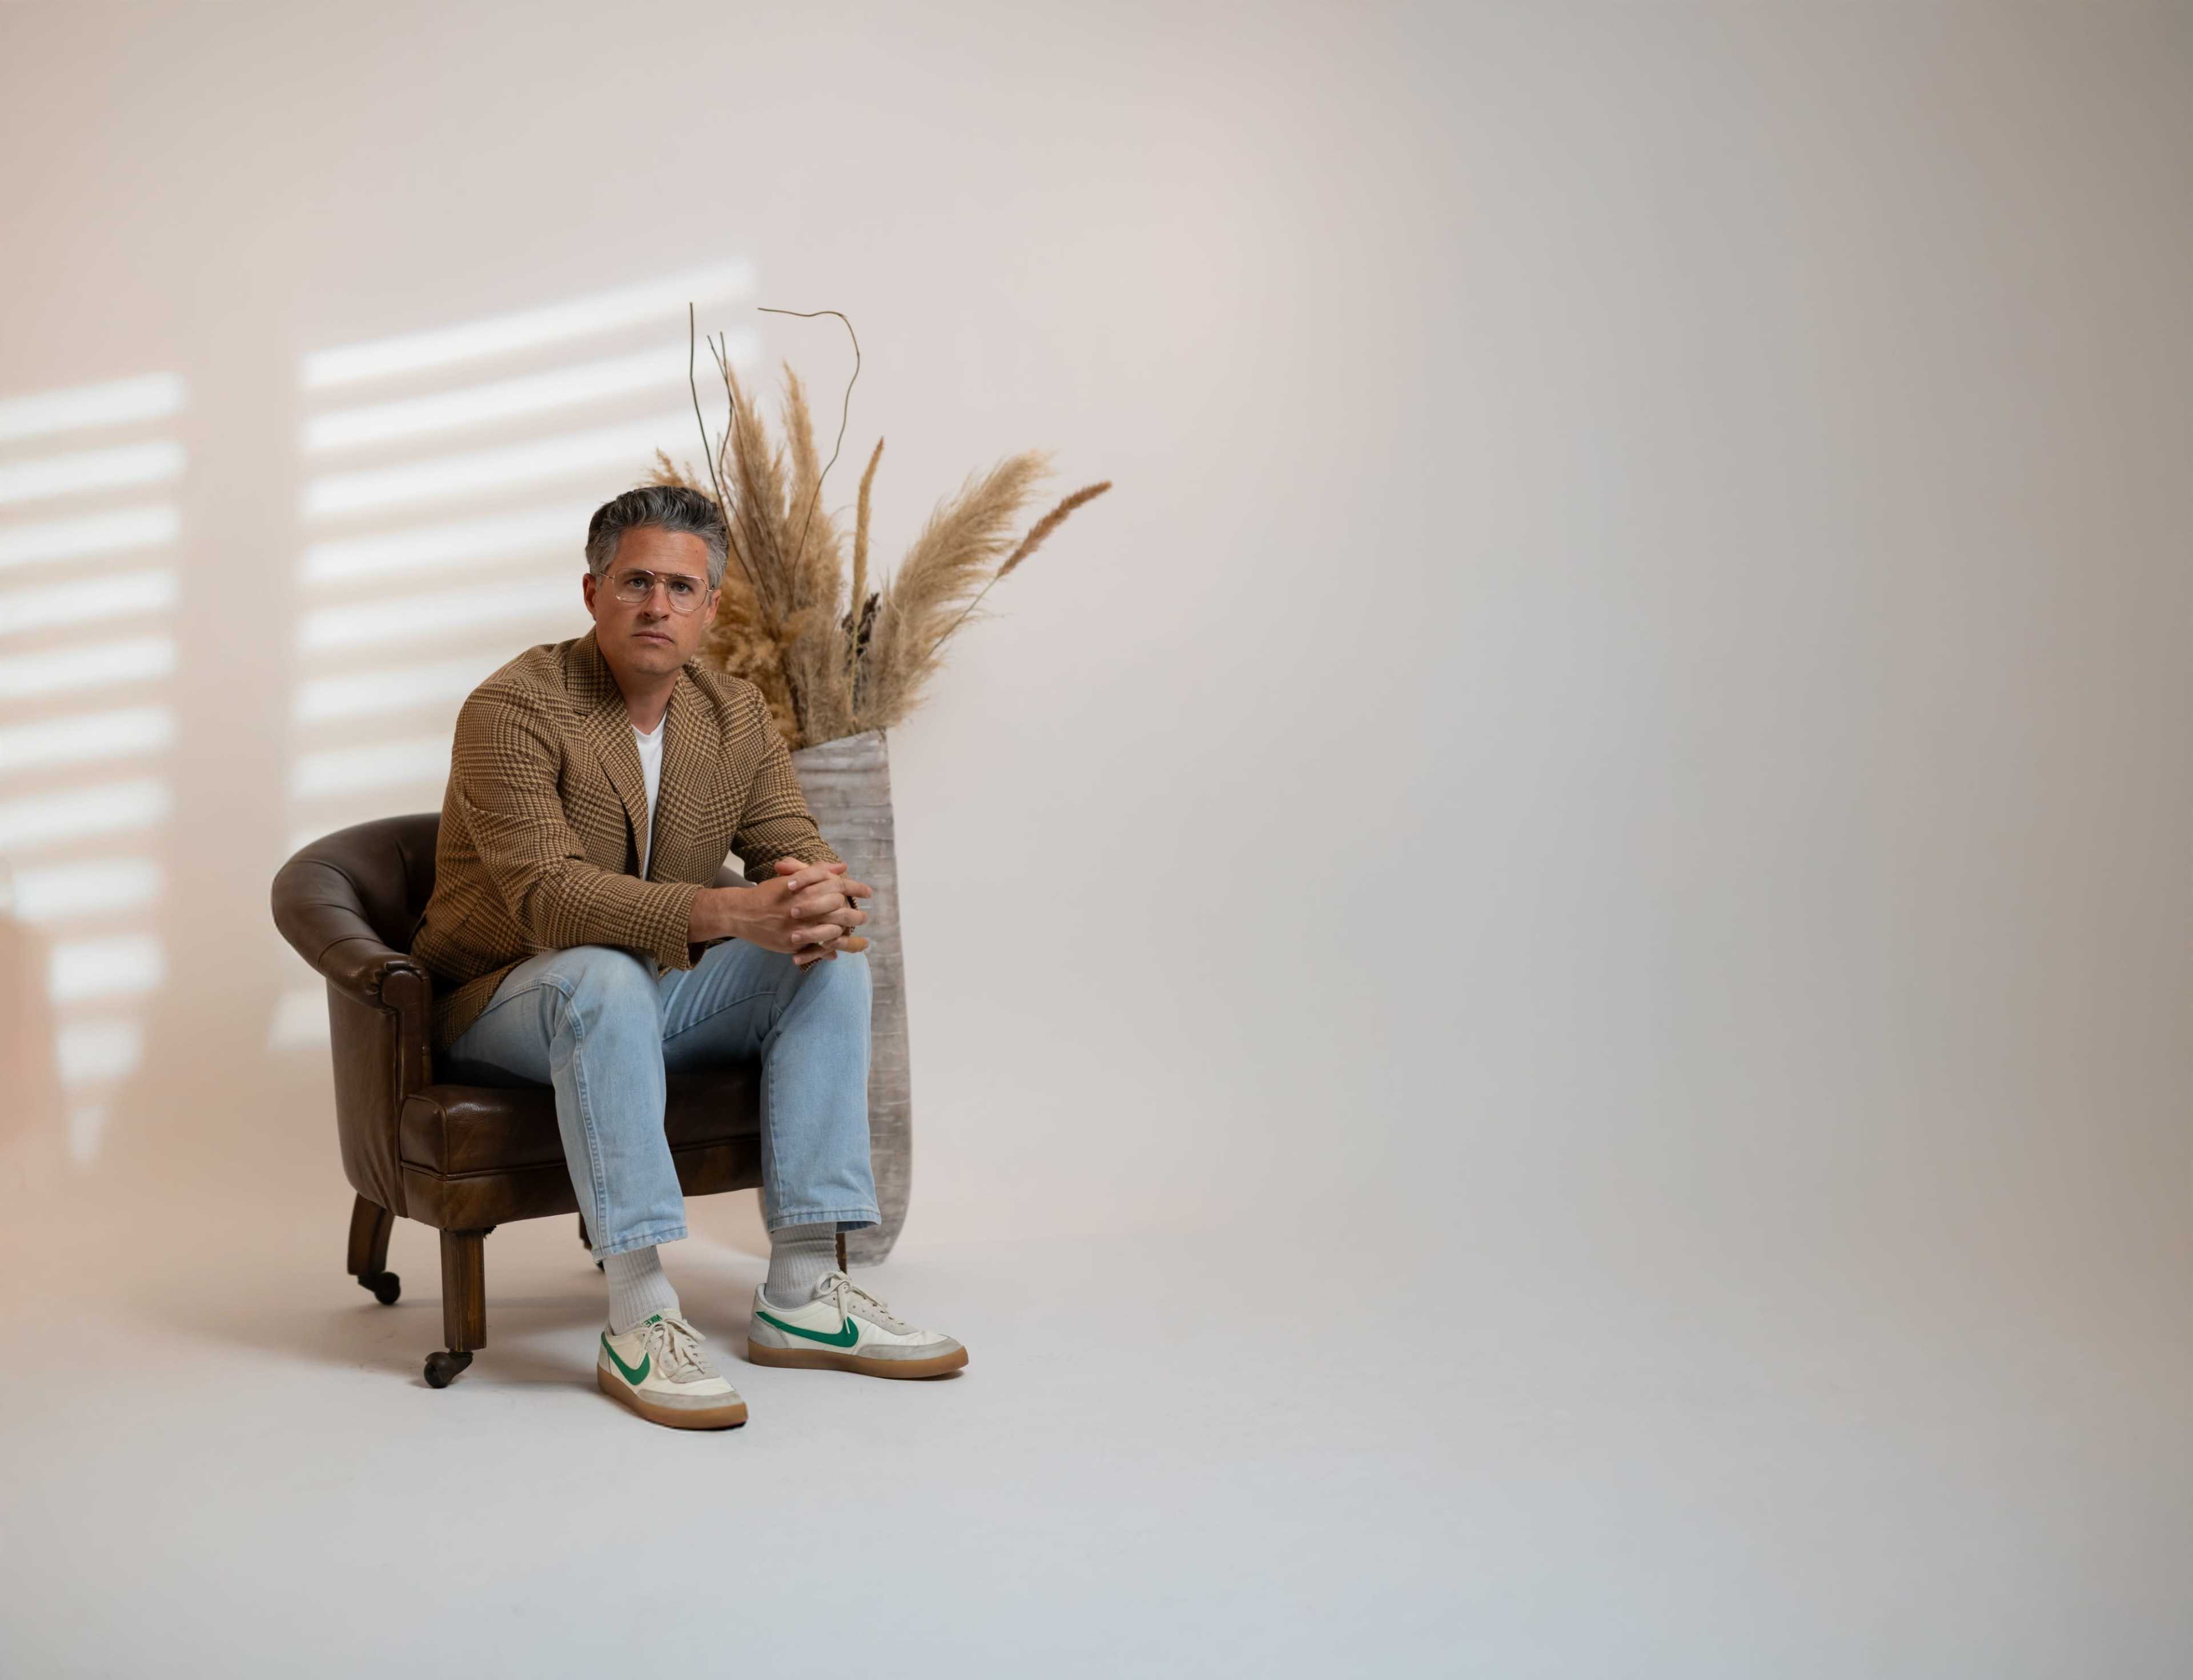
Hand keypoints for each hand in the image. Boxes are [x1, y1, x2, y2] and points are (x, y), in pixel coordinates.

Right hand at [693, 857, 871, 966]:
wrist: (741, 913)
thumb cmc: (768, 893)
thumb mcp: (791, 877)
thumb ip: (818, 871)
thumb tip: (843, 867)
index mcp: (804, 887)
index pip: (838, 885)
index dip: (856, 888)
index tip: (868, 892)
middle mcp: (803, 905)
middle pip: (839, 908)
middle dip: (855, 913)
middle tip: (864, 916)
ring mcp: (797, 926)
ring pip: (831, 929)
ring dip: (847, 932)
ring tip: (855, 933)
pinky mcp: (791, 942)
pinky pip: (816, 947)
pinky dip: (829, 947)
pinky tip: (837, 947)